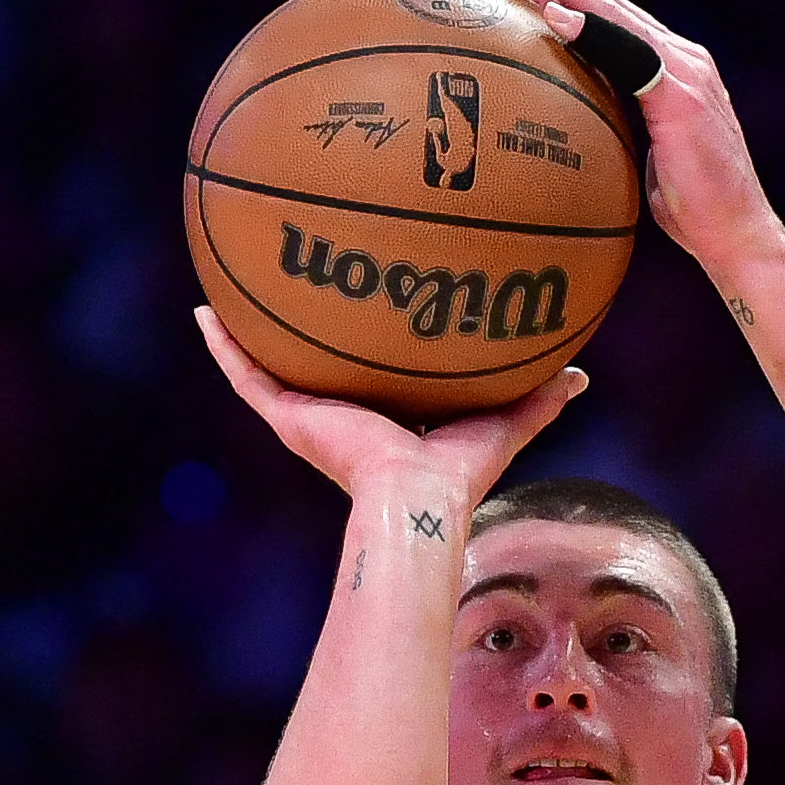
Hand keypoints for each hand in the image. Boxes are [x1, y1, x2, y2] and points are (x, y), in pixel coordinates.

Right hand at [191, 307, 580, 506]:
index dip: (366, 348)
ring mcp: (308, 417)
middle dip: (305, 334)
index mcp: (383, 422)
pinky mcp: (287, 417)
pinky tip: (204, 314)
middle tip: (294, 285)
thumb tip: (580, 375)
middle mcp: (340, 418)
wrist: (413, 499)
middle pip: (316, 367)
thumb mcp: (502, 421)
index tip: (362, 314)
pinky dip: (224, 347)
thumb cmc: (457, 476)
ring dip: (249, 333)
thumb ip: (538, 398)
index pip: (370, 378)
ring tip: (227, 292)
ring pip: (270, 367)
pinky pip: (246, 376)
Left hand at [490, 0, 784, 269]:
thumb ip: (626, 132)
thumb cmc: (695, 212)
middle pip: (612, 8)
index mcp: (677, 74)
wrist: (738, 235)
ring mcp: (688, 74)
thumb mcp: (650, 161)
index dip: (576, 1)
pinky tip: (555, 17)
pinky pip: (627, 54)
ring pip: (615, 18)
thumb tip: (586, 136)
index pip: (619, 25)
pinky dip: (590, 32)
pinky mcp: (683, 96)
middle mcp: (686, 62)